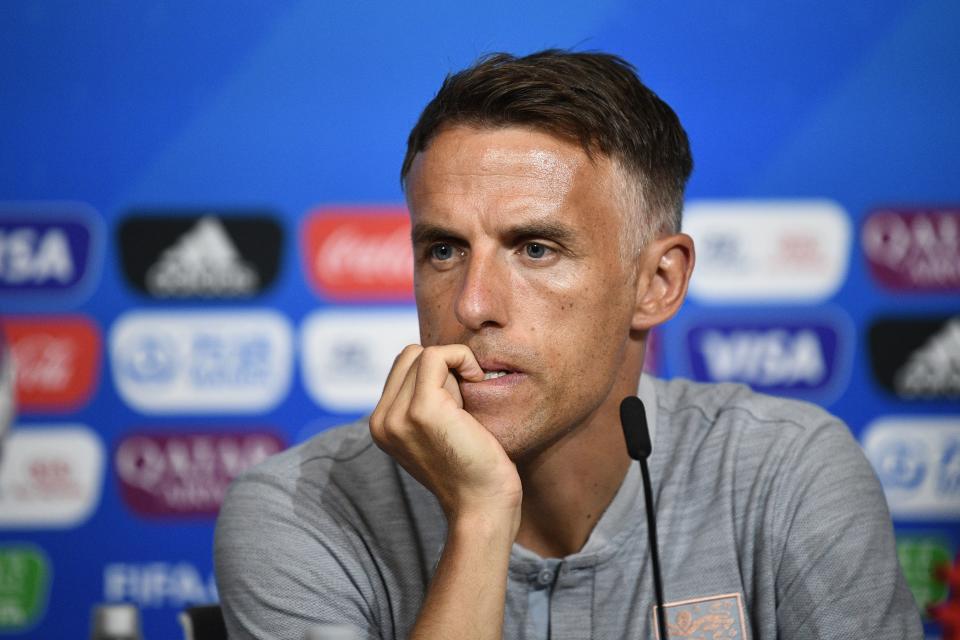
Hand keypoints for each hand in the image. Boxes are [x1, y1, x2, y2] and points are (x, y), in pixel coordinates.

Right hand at [370, 344, 521, 528]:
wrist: (482, 506)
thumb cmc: (472, 469)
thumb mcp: (434, 432)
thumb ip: (421, 401)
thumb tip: (432, 360)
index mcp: (381, 426)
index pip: (401, 368)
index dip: (436, 374)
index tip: (457, 404)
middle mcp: (381, 421)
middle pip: (409, 357)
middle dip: (441, 370)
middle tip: (462, 405)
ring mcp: (397, 416)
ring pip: (422, 354)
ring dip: (452, 369)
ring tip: (465, 405)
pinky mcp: (421, 409)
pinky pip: (436, 355)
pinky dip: (462, 358)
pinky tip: (477, 380)